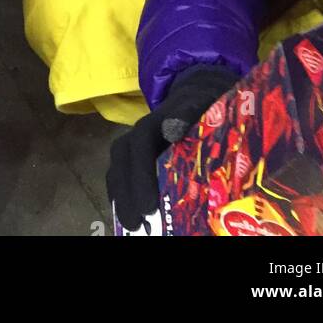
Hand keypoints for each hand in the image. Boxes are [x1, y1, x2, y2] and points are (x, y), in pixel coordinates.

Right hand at [107, 65, 236, 231]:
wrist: (197, 95)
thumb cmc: (204, 105)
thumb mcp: (201, 104)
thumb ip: (188, 113)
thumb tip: (173, 128)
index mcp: (155, 121)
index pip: (140, 143)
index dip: (141, 176)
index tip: (149, 207)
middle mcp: (139, 134)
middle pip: (123, 161)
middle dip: (128, 194)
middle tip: (137, 224)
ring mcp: (135, 145)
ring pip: (118, 169)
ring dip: (122, 198)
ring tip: (132, 226)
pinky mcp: (137, 157)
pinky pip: (121, 175)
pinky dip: (122, 196)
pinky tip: (130, 217)